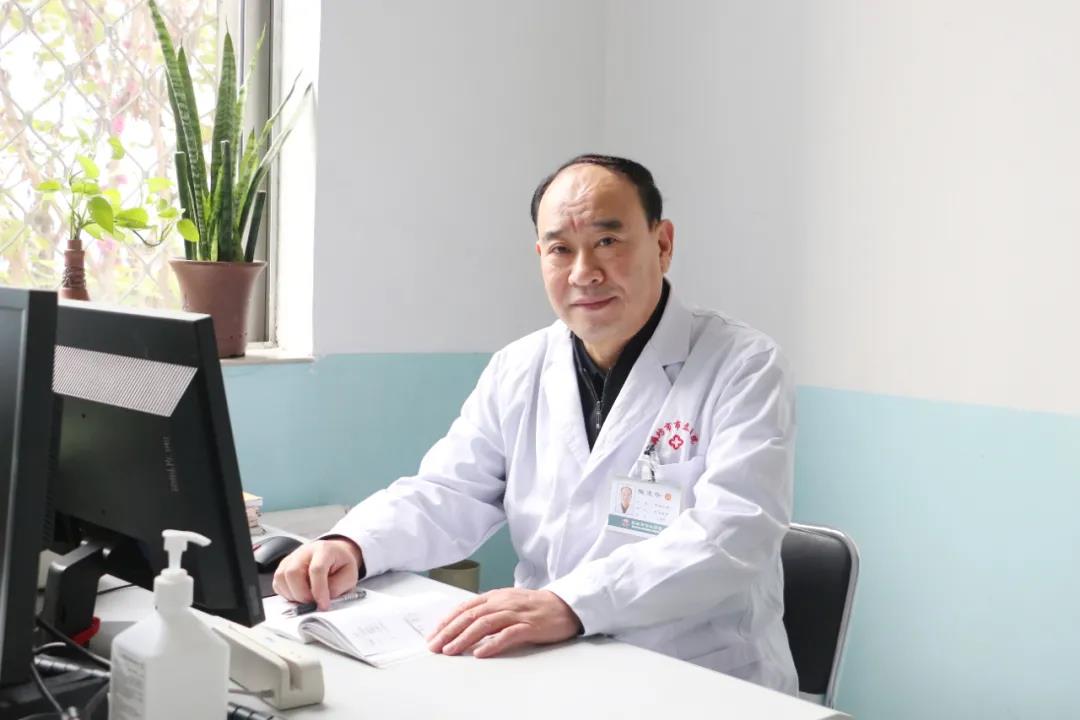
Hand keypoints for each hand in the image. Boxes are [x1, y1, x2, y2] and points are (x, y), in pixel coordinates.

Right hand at [272, 538, 363, 610]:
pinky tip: (299, 595)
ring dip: (293, 595)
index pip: (317, 569)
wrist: (335, 554)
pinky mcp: (283, 567)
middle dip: (302, 595)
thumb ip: (337, 587)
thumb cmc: (341, 565)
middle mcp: (304, 552)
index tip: (323, 604)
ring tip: (307, 599)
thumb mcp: (349, 576)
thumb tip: (321, 600)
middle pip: (293, 572)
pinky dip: (286, 594)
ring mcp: (291, 558)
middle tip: (313, 603)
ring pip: (281, 578)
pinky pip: (277, 583)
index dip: (319, 590)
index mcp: (324, 550)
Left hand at [426, 588, 581, 658]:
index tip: (433, 635)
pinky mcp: (530, 626)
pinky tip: (480, 653)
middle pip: (471, 616)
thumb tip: (463, 623)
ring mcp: (516, 614)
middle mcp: (503, 602)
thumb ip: (488, 610)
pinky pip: (508, 635)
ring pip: (485, 624)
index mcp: (496, 596)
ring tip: (451, 650)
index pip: (466, 607)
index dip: (447, 621)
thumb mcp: (507, 602)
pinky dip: (492, 644)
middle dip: (449, 631)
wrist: (564, 606)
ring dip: (465, 638)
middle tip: (435, 646)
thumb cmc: (534, 606)